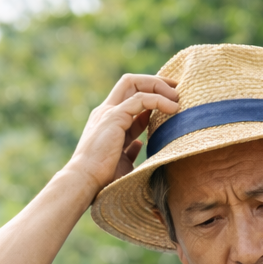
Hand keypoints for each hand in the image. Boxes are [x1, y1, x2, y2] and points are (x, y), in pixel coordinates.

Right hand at [62, 74, 179, 196]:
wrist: (85, 181)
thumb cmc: (102, 178)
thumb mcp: (121, 160)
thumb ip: (129, 149)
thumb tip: (139, 145)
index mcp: (108, 121)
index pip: (131, 98)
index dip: (152, 96)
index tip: (172, 101)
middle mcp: (107, 111)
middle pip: (131, 82)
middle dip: (155, 81)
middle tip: (177, 89)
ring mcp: (109, 112)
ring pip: (135, 83)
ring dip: (159, 86)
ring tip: (177, 99)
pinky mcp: (114, 117)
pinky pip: (141, 99)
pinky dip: (159, 100)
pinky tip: (173, 108)